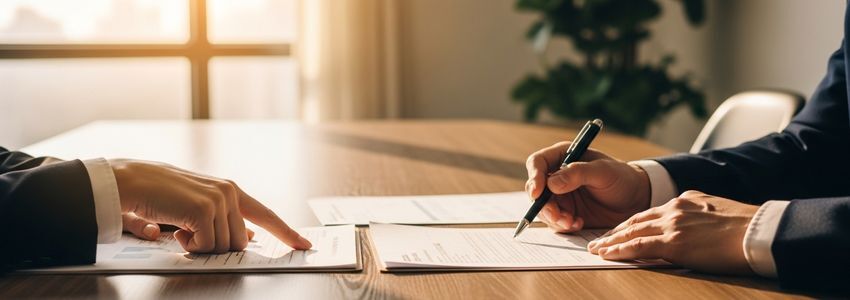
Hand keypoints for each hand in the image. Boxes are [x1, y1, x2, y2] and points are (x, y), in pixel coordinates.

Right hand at [109, 159, 311, 253]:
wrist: (130, 181)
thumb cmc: (160, 195)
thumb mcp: (198, 206)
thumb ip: (225, 219)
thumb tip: (249, 239)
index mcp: (230, 190)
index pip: (266, 214)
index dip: (286, 232)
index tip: (305, 245)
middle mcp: (229, 192)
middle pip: (240, 242)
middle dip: (216, 247)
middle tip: (189, 235)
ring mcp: (219, 200)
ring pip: (224, 246)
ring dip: (199, 246)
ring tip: (180, 228)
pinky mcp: (204, 210)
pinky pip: (206, 246)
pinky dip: (188, 246)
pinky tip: (174, 229)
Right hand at [525, 142, 650, 231]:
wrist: (636, 200)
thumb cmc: (622, 178)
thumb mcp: (604, 171)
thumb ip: (578, 173)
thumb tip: (552, 183)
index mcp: (563, 157)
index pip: (538, 163)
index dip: (534, 177)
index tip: (537, 192)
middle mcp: (557, 175)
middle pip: (535, 189)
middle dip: (543, 205)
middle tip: (557, 216)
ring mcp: (560, 196)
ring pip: (543, 208)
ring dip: (553, 217)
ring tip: (572, 222)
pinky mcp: (566, 212)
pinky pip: (554, 221)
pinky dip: (563, 225)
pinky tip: (578, 224)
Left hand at [587, 190, 757, 274]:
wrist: (762, 231)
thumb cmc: (749, 227)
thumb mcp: (718, 210)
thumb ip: (698, 213)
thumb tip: (691, 223)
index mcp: (686, 200)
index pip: (650, 212)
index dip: (631, 223)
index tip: (618, 231)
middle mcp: (675, 208)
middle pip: (635, 220)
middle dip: (615, 232)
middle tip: (598, 241)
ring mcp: (673, 224)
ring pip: (632, 232)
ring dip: (611, 242)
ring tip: (596, 250)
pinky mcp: (674, 242)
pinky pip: (639, 247)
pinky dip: (620, 251)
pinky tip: (608, 255)